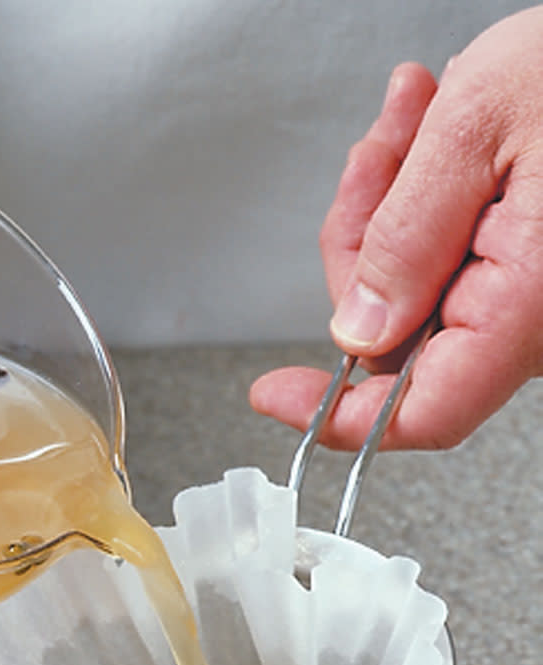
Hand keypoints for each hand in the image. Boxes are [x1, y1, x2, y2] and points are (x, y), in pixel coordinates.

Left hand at [251, 7, 542, 450]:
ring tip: (415, 120)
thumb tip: (357, 329)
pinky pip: (446, 259)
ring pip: (412, 290)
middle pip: (398, 336)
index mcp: (531, 302)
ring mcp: (530, 296)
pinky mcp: (525, 269)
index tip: (277, 395)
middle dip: (364, 244)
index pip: (425, 410)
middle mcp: (536, 317)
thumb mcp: (477, 126)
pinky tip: (431, 136)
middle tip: (375, 158)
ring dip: (391, 203)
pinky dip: (422, 198)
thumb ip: (406, 238)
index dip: (340, 415)